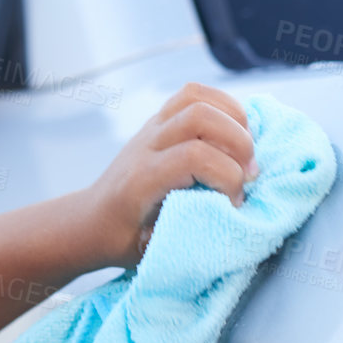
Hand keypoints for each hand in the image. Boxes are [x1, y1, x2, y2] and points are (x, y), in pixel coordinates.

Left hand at [83, 82, 256, 269]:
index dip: (227, 177)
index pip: (194, 157)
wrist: (92, 221)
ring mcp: (150, 129)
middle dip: (238, 143)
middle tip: (250, 174)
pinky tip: (235, 131)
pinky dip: (223, 105)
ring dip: (234, 119)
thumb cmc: (124, 240)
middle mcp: (145, 146)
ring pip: (196, 98)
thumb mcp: (154, 248)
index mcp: (141, 180)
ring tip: (246, 151)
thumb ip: (189, 230)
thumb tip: (231, 215)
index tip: (234, 203)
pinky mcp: (158, 121)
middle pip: (199, 117)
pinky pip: (192, 94)